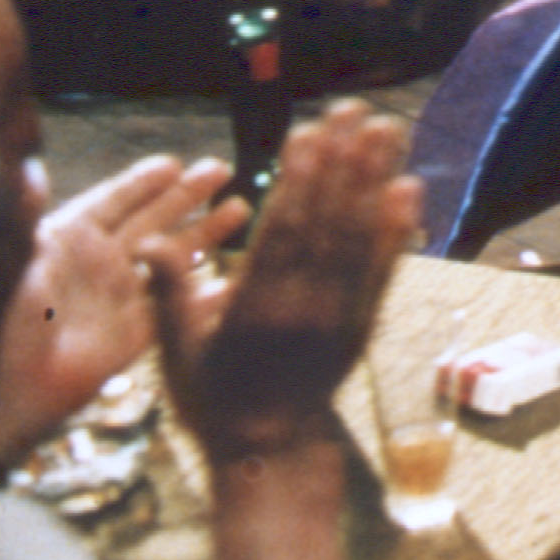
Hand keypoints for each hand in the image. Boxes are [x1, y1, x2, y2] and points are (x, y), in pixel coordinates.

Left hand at [0, 156, 247, 464]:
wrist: (14, 393)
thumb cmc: (7, 325)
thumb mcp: (16, 263)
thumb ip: (29, 217)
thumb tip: (28, 174)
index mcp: (65, 242)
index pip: (110, 202)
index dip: (141, 183)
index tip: (173, 164)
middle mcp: (96, 264)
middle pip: (149, 220)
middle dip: (185, 196)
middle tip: (220, 170)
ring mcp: (118, 297)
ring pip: (170, 256)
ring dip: (204, 233)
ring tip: (240, 208)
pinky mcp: (136, 332)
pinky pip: (177, 304)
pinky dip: (205, 290)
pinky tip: (232, 278)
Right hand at [149, 102, 421, 463]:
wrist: (270, 449)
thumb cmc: (212, 398)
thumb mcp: (175, 352)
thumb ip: (168, 293)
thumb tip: (150, 242)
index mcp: (255, 309)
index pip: (282, 231)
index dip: (300, 180)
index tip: (310, 131)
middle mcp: (304, 306)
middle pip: (328, 222)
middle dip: (344, 162)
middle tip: (357, 109)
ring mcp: (340, 313)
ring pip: (361, 237)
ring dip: (376, 180)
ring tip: (387, 130)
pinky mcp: (365, 321)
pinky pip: (384, 269)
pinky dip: (398, 228)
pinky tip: (409, 189)